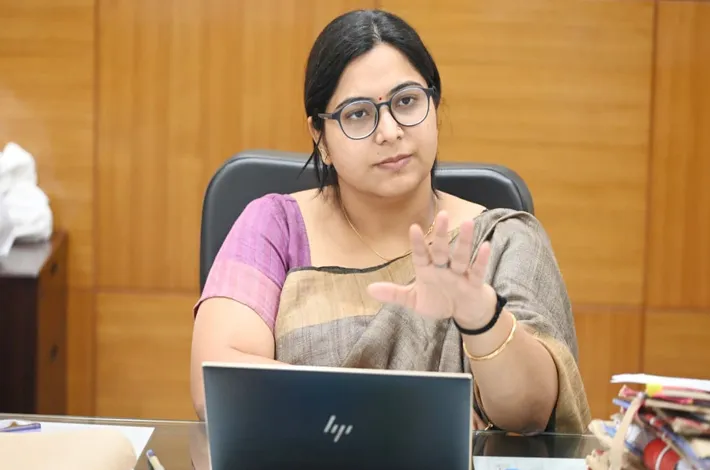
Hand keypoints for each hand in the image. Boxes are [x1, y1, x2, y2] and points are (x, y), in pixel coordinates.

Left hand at [367, 211, 496, 327]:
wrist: (465, 313)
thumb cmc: (440, 301)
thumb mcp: (414, 301)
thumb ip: (394, 294)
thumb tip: (369, 289)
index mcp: (428, 269)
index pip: (421, 255)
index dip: (418, 243)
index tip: (413, 228)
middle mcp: (443, 267)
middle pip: (443, 249)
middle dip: (443, 234)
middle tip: (443, 214)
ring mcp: (460, 274)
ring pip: (462, 255)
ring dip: (465, 241)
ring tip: (468, 223)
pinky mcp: (473, 283)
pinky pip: (477, 270)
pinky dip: (481, 259)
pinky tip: (485, 245)